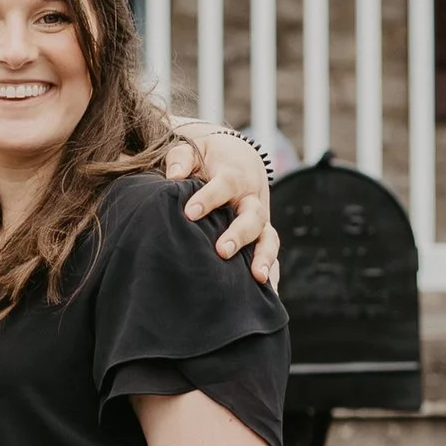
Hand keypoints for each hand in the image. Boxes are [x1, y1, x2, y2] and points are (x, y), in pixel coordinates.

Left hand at [168, 130, 279, 290]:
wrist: (239, 160)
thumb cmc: (208, 158)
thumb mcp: (193, 150)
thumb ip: (181, 159)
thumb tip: (172, 177)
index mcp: (233, 176)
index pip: (223, 186)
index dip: (208, 198)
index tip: (190, 213)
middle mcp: (251, 199)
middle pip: (252, 217)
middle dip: (239, 234)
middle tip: (222, 251)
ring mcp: (260, 219)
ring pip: (268, 237)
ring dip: (264, 257)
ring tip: (258, 278)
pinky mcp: (263, 235)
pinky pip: (271, 255)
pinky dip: (273, 273)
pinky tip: (269, 295)